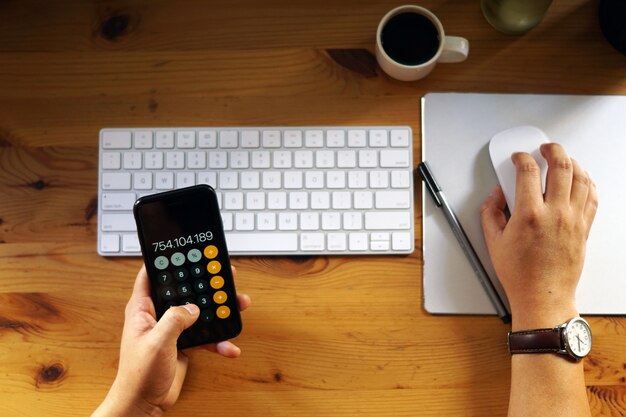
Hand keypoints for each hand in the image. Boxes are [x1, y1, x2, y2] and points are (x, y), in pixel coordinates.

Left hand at [92, 265, 250, 416]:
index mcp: (143, 309)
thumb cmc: (138, 375)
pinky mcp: (184, 343)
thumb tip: (193, 308)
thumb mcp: (156, 342)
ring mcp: (172, 329)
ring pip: (199, 311)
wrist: (144, 404)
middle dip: (204, 283)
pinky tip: (229, 346)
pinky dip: (218, 340)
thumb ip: (175, 320)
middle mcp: (158, 315)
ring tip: (238, 305)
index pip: (153, 275)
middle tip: (223, 274)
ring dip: (218, 310)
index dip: (168, 260)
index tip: (187, 250)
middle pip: (184, 289)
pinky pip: (205, 335)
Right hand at [480, 143, 596, 328]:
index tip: (518, 158)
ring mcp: (573, 220)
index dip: (522, 158)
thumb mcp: (493, 242)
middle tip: (545, 147)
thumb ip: (491, 213)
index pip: (528, 171)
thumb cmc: (520, 274)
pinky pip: (592, 196)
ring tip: (564, 159)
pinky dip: (587, 182)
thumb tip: (495, 196)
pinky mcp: (584, 228)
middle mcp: (555, 214)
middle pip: (561, 166)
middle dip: (552, 149)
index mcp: (529, 215)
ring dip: (572, 162)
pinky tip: (580, 179)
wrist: (543, 295)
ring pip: (581, 178)